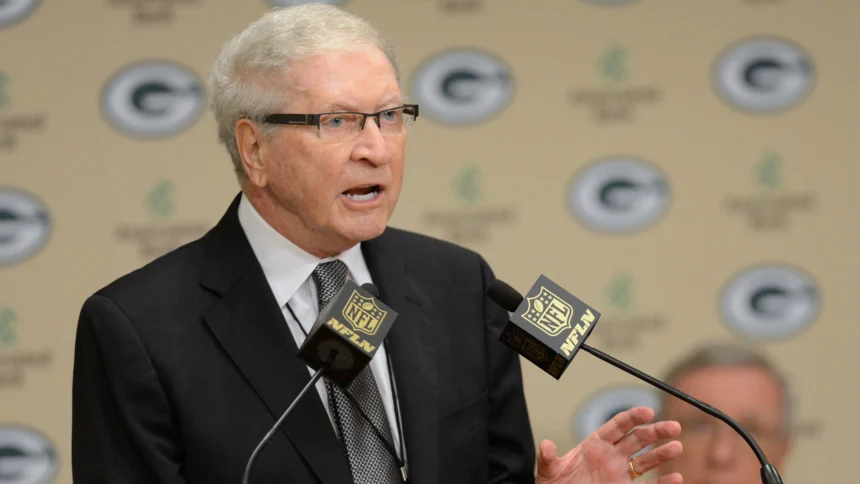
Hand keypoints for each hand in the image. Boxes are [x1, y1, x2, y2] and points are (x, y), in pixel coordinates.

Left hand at [536, 406, 682, 482]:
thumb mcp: (549, 471)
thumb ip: (548, 458)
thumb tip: (544, 445)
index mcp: (594, 444)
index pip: (617, 425)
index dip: (633, 417)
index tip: (648, 411)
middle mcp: (611, 456)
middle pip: (637, 439)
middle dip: (656, 431)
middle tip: (674, 427)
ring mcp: (619, 474)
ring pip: (645, 460)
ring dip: (662, 453)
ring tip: (677, 446)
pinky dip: (663, 483)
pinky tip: (677, 478)